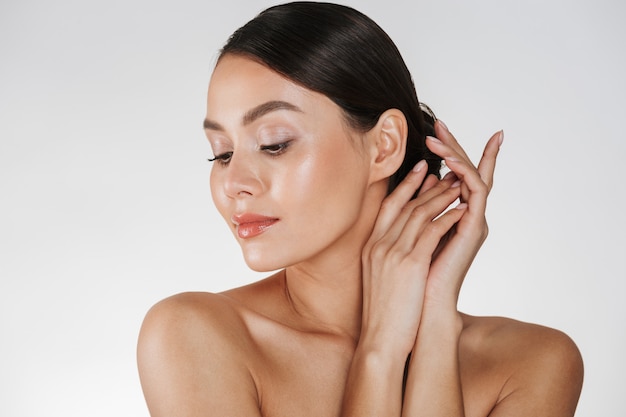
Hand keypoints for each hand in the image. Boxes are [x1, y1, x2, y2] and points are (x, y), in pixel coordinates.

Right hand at [359, 159, 468, 356]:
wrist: (381, 340)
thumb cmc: (384, 315)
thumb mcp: (380, 279)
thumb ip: (388, 256)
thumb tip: (405, 242)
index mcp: (371, 247)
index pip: (389, 207)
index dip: (407, 185)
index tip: (422, 171)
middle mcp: (379, 245)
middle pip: (406, 205)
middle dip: (428, 185)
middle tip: (447, 171)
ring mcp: (393, 253)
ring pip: (420, 214)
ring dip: (441, 197)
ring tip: (459, 184)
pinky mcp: (410, 264)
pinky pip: (432, 232)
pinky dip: (448, 218)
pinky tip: (461, 210)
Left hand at [422, 120, 502, 310]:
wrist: (422, 305)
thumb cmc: (413, 275)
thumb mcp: (409, 233)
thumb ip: (417, 209)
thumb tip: (417, 184)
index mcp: (453, 216)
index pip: (453, 177)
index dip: (448, 152)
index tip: (437, 130)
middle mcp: (467, 216)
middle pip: (464, 172)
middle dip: (453, 146)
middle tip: (438, 123)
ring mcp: (474, 221)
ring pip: (471, 177)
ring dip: (455, 155)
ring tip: (437, 140)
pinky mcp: (475, 228)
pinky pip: (476, 193)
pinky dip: (464, 175)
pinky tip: (450, 163)